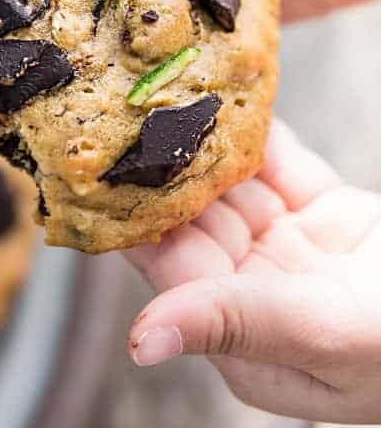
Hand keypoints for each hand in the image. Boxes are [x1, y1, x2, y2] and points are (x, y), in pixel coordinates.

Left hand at [126, 119, 380, 422]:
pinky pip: (282, 166)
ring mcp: (295, 252)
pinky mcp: (330, 216)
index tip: (97, 157)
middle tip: (124, 101)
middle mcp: (259, 295)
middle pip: (197, 218)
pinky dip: (257, 132)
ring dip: (203, 139)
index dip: (134, 211)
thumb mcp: (326, 334)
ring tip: (165, 86)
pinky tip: (225, 93)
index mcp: (245, 340)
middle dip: (164, 163)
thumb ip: (235, 325)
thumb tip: (139, 342)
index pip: (170, 266)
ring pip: (235, 186)